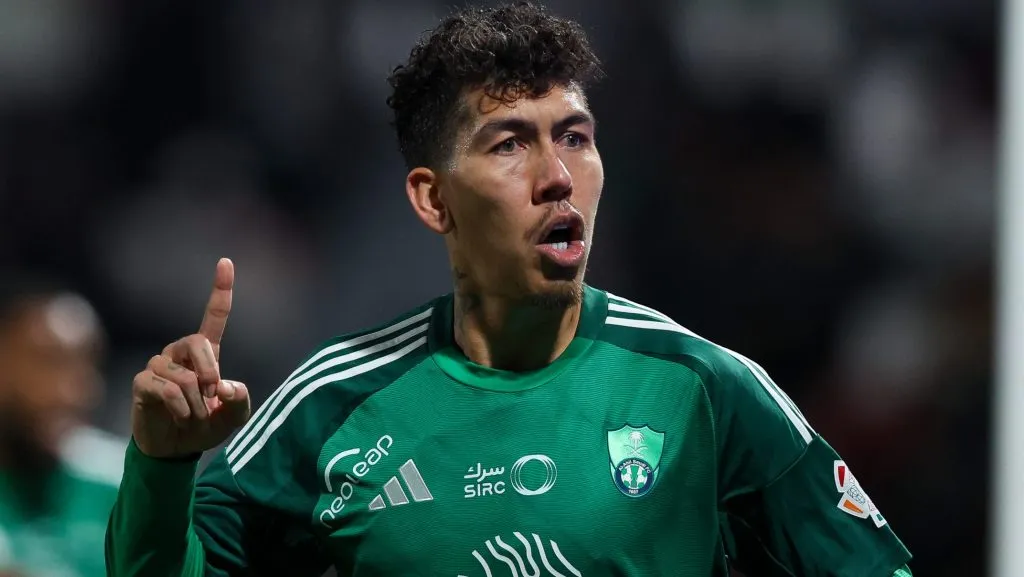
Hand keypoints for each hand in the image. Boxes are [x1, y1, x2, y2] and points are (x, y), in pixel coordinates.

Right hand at [131, 258, 250, 458]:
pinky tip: (181, 417)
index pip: (213, 316)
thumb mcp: (234, 416)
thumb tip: (223, 386)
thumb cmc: (206, 426)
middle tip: (212, 396)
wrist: (177, 449)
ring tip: (194, 416)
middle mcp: (179, 353)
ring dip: (197, 403)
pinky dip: (182, 409)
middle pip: (198, 342)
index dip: (220, 290)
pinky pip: (167, 390)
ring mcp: (158, 366)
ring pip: (184, 376)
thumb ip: (239, 400)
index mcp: (205, 353)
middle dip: (210, 371)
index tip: (226, 262)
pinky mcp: (142, 383)